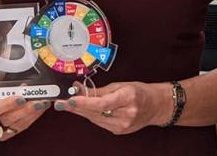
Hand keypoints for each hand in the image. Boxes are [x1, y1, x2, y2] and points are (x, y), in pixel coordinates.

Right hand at [0, 96, 50, 141]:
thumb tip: (10, 67)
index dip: (6, 105)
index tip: (20, 98)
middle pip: (6, 119)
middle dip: (24, 109)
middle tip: (37, 100)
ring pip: (16, 125)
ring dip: (32, 113)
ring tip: (42, 102)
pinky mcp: (6, 134)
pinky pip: (21, 127)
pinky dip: (32, 117)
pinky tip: (40, 108)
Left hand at [55, 81, 170, 133]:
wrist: (156, 106)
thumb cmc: (139, 92)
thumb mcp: (121, 85)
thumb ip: (99, 90)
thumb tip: (78, 88)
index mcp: (128, 97)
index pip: (102, 103)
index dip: (83, 102)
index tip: (69, 100)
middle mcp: (126, 114)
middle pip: (95, 112)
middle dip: (75, 106)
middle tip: (60, 102)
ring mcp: (123, 125)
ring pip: (95, 118)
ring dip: (81, 111)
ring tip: (68, 104)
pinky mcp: (119, 131)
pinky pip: (99, 122)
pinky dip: (91, 115)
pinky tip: (83, 109)